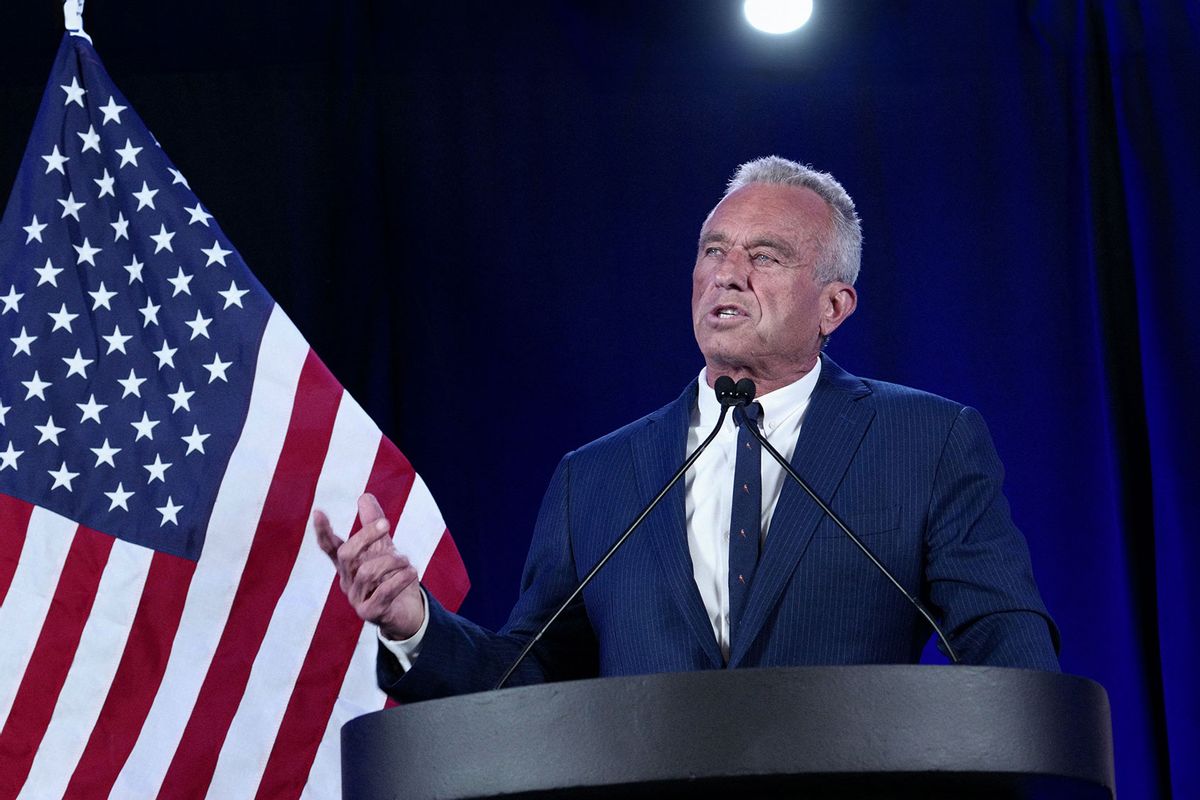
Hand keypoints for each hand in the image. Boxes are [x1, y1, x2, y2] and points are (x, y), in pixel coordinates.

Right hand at [314, 493, 424, 639]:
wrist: (407, 613)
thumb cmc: (391, 577)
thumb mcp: (384, 548)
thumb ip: (373, 523)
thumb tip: (364, 496)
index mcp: (348, 565)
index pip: (330, 547)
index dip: (323, 531)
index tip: (318, 512)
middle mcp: (348, 581)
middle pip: (347, 554)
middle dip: (366, 535)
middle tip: (387, 523)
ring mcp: (356, 598)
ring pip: (367, 572)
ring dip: (391, 560)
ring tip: (406, 561)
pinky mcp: (370, 613)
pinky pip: (383, 593)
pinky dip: (400, 579)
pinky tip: (412, 572)